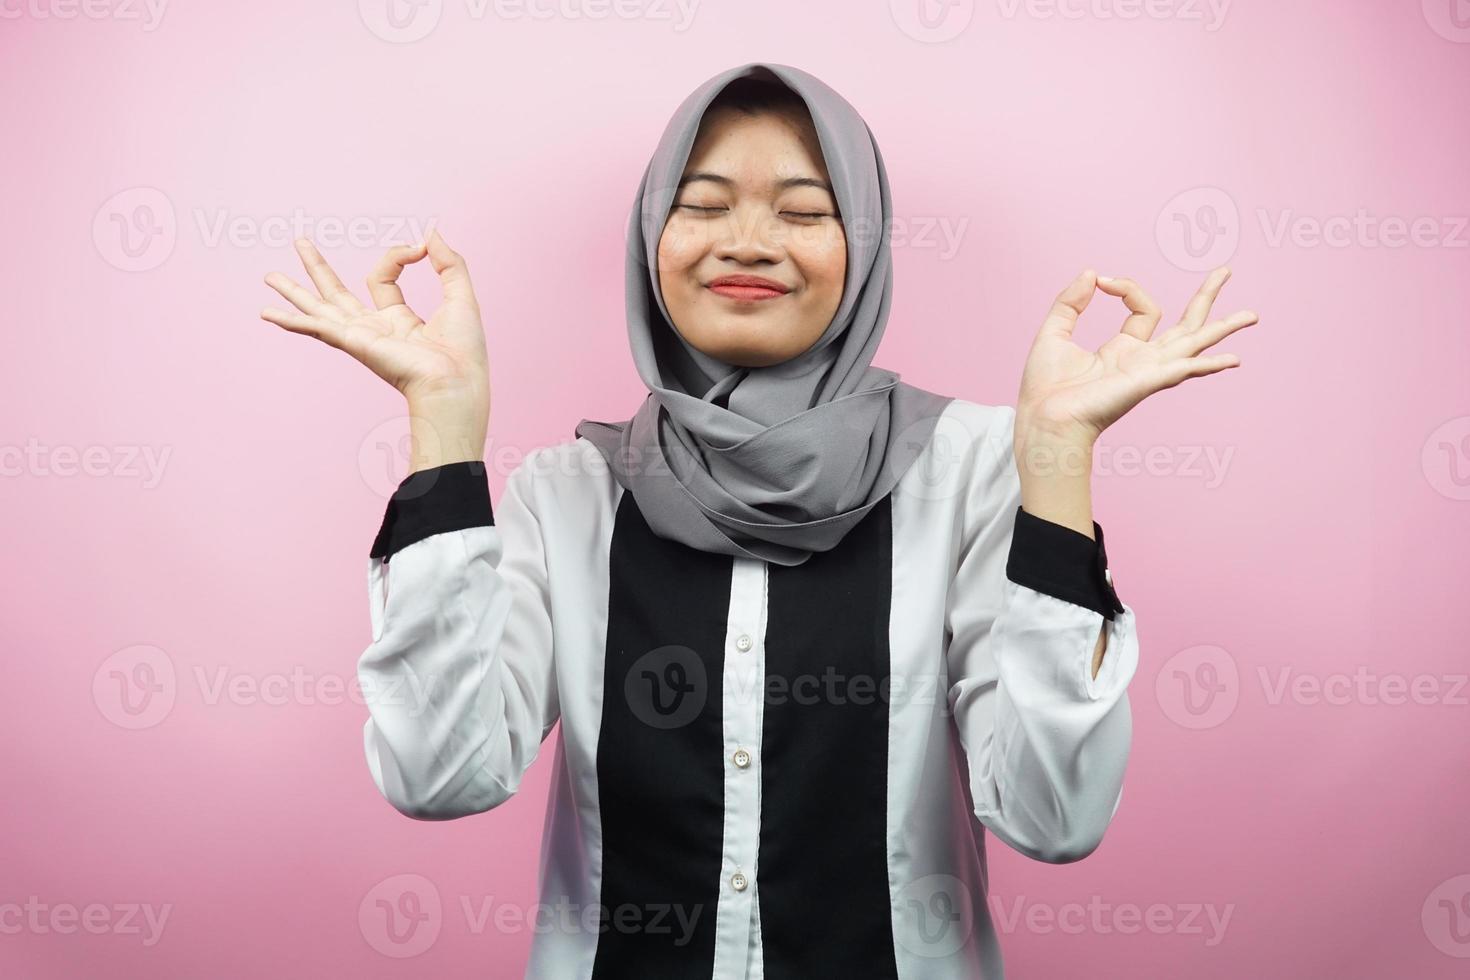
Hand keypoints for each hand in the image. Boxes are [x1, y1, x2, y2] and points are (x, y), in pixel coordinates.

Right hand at [260, 229, 488, 406]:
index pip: (382, 276)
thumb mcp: (460, 295)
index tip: (420, 248)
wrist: (457, 380)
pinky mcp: (354, 342)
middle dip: (317, 268)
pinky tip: (268, 314)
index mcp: (398, 320)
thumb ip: (449, 263)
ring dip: (293, 291)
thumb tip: (431, 233)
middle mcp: (374, 329)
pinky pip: (318, 327)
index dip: (399, 254)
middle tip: (299, 242)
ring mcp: (360, 337)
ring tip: (269, 276)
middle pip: (337, 293)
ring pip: (319, 307)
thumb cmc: (464, 350)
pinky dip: (293, 321)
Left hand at [1015, 267, 1257, 447]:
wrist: (1043, 421)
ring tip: (1253, 314)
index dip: (1127, 287)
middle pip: (1185, 324)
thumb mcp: (1054, 333)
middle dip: (1206, 297)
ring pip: (1194, 343)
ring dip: (1224, 328)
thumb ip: (1071, 302)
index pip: (1144, 308)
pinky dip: (1207, 364)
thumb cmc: (1046, 389)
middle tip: (1226, 270)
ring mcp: (1148, 372)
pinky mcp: (1146, 382)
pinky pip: (1183, 369)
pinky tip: (1233, 361)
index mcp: (1123, 350)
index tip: (1102, 280)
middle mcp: (1142, 361)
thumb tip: (1092, 273)